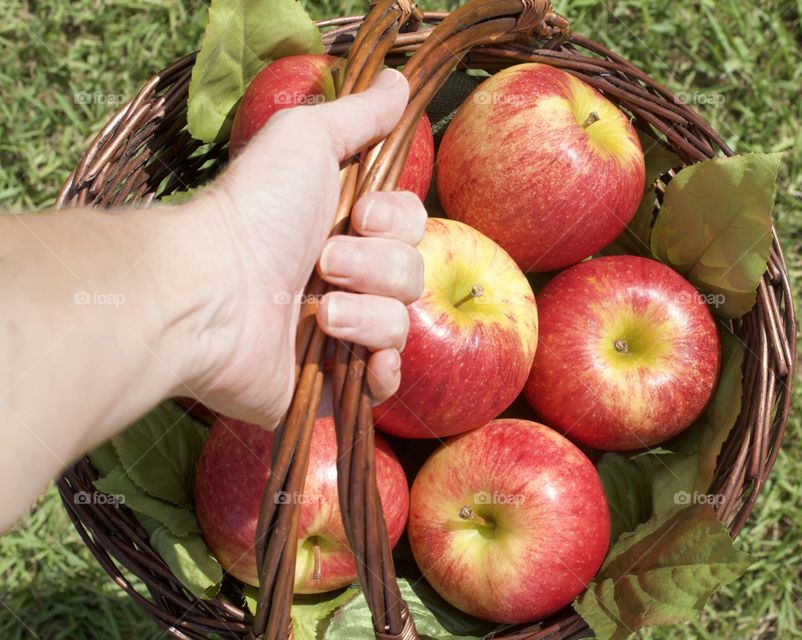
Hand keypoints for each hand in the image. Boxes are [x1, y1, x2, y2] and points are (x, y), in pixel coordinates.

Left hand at [181, 69, 424, 427]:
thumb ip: (359, 114)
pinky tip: (361, 364)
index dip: (397, 222)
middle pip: (412, 272)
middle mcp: (345, 278)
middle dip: (377, 266)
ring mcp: (338, 333)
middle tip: (325, 262)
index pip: (411, 226)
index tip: (358, 215)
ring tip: (319, 311)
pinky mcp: (329, 382)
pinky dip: (380, 371)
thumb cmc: (253, 212)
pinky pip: (387, 381)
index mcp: (344, 228)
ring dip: (367, 314)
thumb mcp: (306, 141)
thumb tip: (400, 82)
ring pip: (401, 324)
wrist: (209, 292)